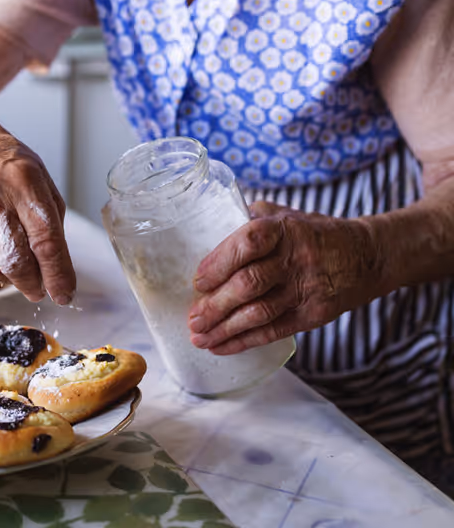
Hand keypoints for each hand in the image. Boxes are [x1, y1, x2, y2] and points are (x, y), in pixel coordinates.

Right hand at [0, 114, 75, 303]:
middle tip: (38, 289)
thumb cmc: (7, 167)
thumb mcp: (41, 184)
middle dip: (32, 283)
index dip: (57, 274)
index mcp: (23, 180)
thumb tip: (57, 273)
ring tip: (12, 265)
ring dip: (6, 277)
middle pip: (15, 260)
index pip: (45, 239)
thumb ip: (50, 226)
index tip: (64, 295)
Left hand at [187, 201, 381, 354]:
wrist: (368, 255)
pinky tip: (222, 347)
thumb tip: (207, 231)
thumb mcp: (286, 215)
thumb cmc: (314, 233)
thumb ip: (250, 220)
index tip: (197, 282)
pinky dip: (245, 341)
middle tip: (193, 319)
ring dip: (225, 329)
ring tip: (199, 338)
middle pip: (249, 284)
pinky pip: (274, 331)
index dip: (219, 263)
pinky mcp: (315, 314)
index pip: (247, 243)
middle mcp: (296, 258)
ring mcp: (307, 288)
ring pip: (259, 313)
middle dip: (215, 305)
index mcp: (284, 228)